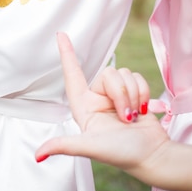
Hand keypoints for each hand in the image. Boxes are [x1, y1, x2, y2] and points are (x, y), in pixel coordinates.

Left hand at [35, 33, 167, 173]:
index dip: (66, 54)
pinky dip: (144, 93)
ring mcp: (116, 97)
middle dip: (121, 93)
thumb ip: (64, 146)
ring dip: (134, 94)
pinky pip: (138, 78)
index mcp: (84, 108)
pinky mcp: (134, 95)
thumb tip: (38, 155)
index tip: (60, 34)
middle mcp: (98, 99)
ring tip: (133, 117)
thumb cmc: (122, 154)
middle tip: (126, 117)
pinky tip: (144, 111)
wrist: (154, 156)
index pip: (72, 76)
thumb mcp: (90, 148)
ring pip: (124, 74)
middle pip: (108, 74)